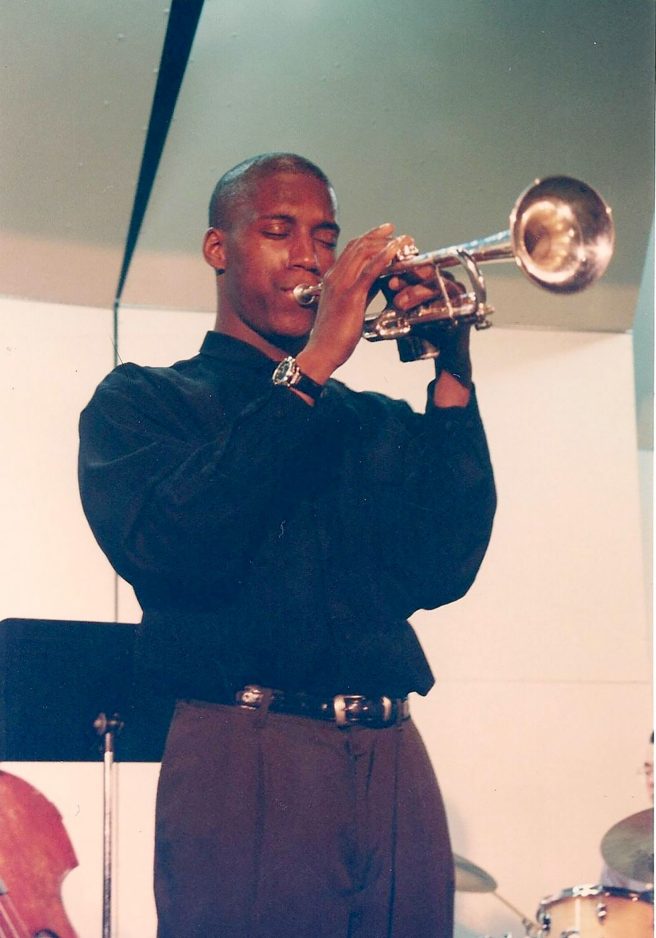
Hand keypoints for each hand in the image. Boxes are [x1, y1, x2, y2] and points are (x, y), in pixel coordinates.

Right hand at [297, 224, 416, 382]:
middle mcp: (335, 277)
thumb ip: (362, 290)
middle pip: (358, 245)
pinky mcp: (350, 296)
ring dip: (386, 244)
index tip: (387, 233)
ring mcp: (341, 285)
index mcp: (332, 278)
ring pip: (363, 253)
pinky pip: (369, 271)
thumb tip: (378, 281)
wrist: (321, 352)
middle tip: (400, 235)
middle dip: (381, 236)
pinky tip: (395, 251)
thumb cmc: (334, 335)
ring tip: (403, 242)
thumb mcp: (349, 306)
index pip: (351, 249)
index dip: (371, 237)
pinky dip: (383, 258)